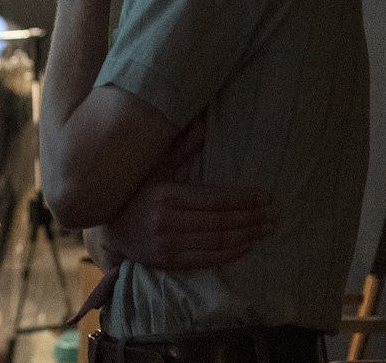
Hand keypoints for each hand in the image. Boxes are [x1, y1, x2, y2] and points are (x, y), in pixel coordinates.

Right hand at [89, 121, 277, 269]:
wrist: (111, 229)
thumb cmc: (136, 193)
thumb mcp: (154, 167)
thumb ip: (179, 148)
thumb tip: (201, 123)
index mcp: (165, 195)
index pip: (215, 199)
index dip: (243, 199)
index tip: (265, 196)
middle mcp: (166, 221)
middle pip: (221, 221)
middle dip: (252, 217)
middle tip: (275, 212)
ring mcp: (168, 245)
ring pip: (218, 241)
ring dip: (248, 236)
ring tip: (267, 228)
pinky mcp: (170, 262)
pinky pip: (209, 259)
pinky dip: (232, 253)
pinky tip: (248, 245)